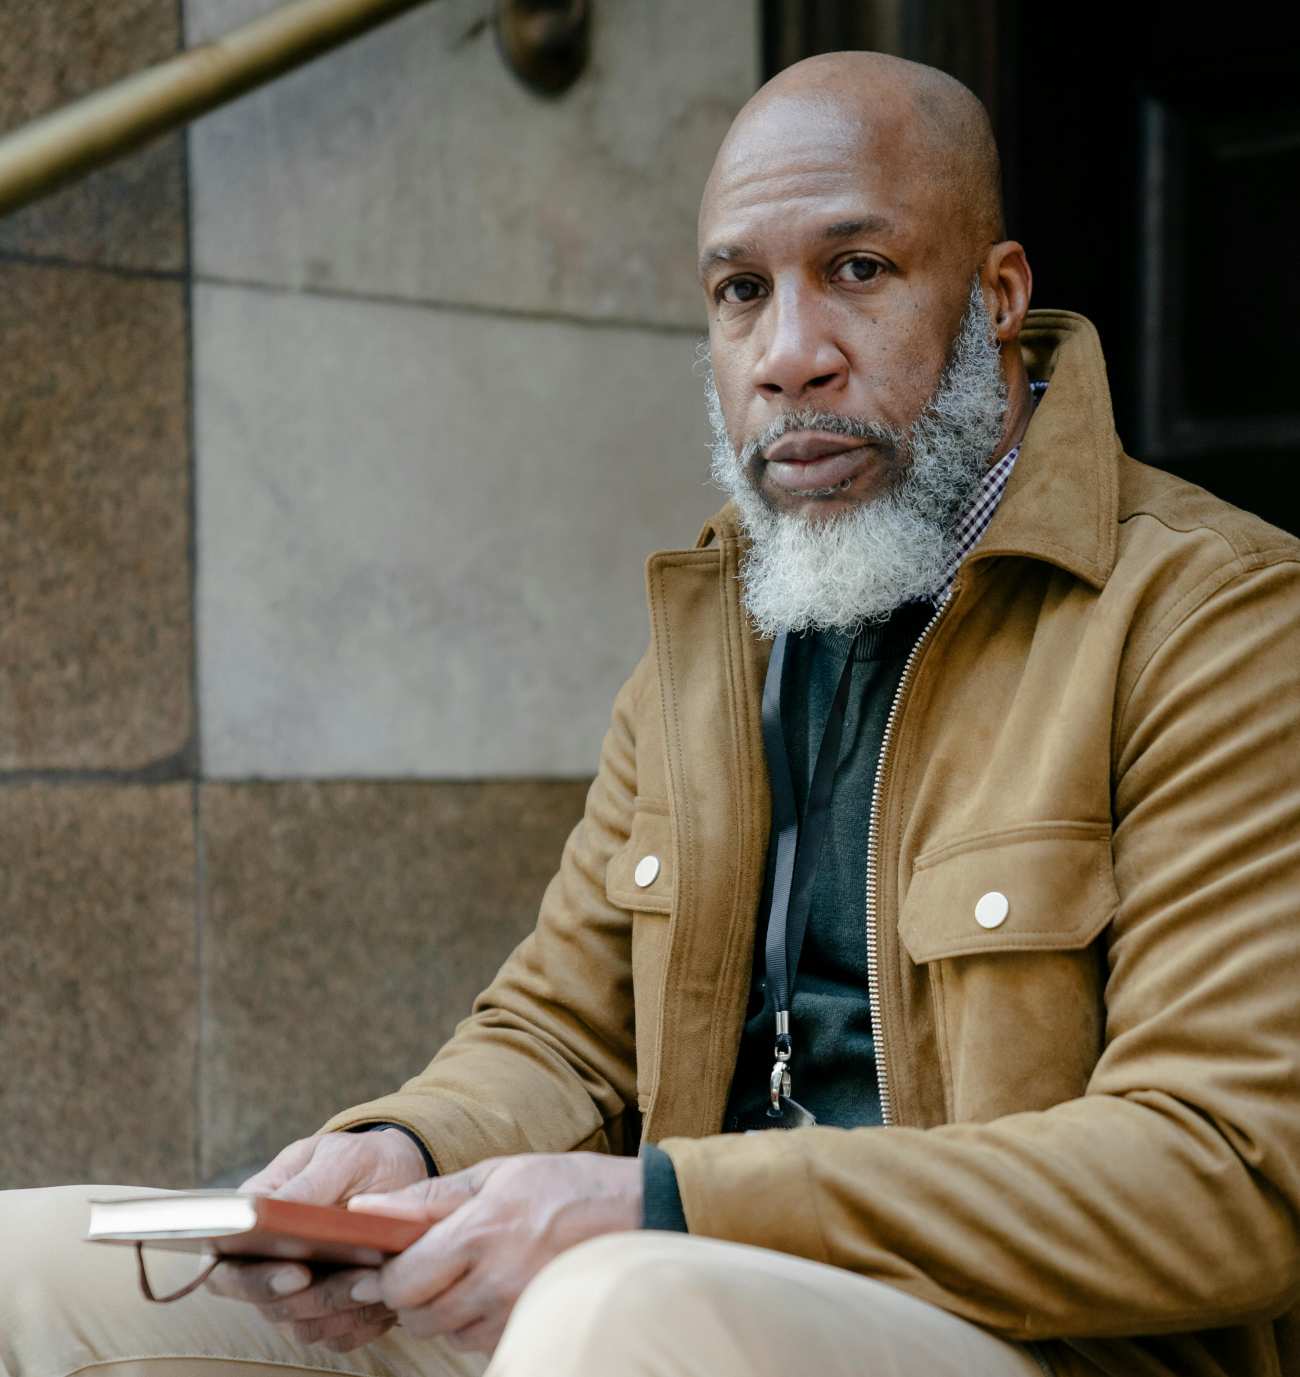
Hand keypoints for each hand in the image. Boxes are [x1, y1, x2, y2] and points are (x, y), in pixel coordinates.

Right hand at [205, 1129, 429, 1352]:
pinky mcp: (331, 1313)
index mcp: (251, 1222)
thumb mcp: (338, 1156)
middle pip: (267, 1305)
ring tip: (381, 1283)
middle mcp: (266, 1265)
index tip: (298, 1273)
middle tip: (358, 1279)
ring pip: (304, 1326)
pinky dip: (364, 1322)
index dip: (252, 1280)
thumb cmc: (360, 1160)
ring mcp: (298, 1293)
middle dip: (313, 1298)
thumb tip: (268, 1210)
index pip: (224, 1267)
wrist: (400, 1174)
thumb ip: (306, 1183)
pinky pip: (339, 1336)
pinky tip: (389, 1298)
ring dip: (344, 1311)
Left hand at [348, 1152, 642, 1353]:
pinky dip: (475, 1321)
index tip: (388, 1261)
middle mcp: (494, 1281)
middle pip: (418, 1315)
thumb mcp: (497, 1172)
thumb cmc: (566, 1186)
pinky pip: (479, 1342)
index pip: (403, 1279)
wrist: (635, 1214)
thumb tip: (364, 1210)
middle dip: (411, 1294)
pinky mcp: (530, 1332)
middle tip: (429, 1264)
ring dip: (444, 1309)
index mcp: (479, 1232)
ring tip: (470, 1270)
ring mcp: (514, 1313)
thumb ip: (428, 1197)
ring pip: (446, 1333)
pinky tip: (495, 1287)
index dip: (387, 1274)